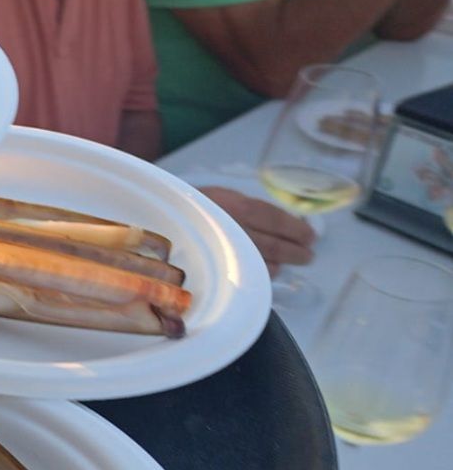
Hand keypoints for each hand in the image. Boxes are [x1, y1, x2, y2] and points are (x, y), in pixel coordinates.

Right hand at [199, 186, 315, 275]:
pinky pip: (246, 272)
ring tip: (294, 262)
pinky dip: (263, 272)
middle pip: (271, 243)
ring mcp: (221, 248)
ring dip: (282, 262)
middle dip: (295, 250)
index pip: (272, 218)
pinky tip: (271, 270)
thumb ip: (248, 207)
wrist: (158, 222)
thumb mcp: (222, 197)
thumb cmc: (195, 208)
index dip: (294, 228)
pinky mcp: (214, 265)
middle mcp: (228, 227)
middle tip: (308, 255)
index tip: (310, 235)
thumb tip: (285, 222)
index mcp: (233, 205)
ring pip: (261, 260)